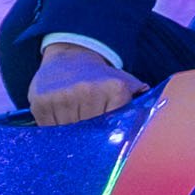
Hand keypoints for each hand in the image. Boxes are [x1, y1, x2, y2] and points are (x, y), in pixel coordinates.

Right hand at [29, 41, 148, 124]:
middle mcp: (87, 91)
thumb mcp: (125, 82)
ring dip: (71, 135)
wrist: (69, 56)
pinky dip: (54, 131)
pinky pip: (49, 130)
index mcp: (114, 89)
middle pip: (91, 133)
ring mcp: (62, 97)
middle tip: (89, 132)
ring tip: (75, 122)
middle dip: (90, 137)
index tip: (106, 135)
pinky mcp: (40, 102)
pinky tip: (60, 118)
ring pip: (69, 134)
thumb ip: (141, 100)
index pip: (114, 127)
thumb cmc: (101, 78)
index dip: (109, 135)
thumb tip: (154, 115)